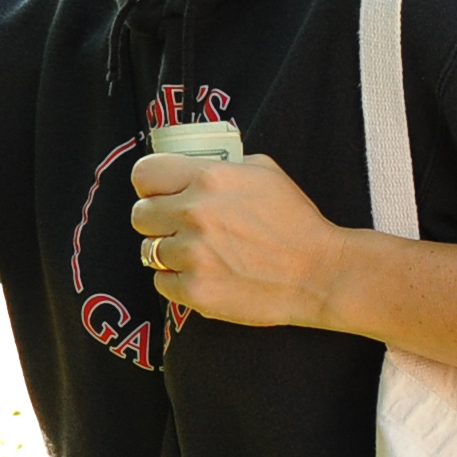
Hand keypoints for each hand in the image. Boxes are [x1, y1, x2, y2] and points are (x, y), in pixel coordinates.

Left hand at [130, 154, 347, 329]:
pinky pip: (161, 282)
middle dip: (155, 220)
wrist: (318, 273)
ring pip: (148, 251)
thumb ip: (221, 167)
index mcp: (209, 178)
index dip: (149, 185)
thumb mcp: (263, 172)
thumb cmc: (294, 222)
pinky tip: (204, 274)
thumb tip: (190, 169)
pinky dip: (177, 280)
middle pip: (139, 214)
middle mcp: (194, 213)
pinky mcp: (194, 290)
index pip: (144, 173)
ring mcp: (192, 254)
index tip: (157, 193)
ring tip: (199, 253)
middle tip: (178, 227)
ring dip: (168, 252)